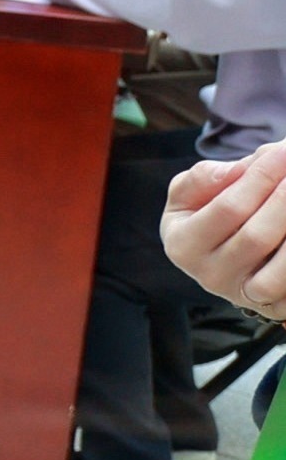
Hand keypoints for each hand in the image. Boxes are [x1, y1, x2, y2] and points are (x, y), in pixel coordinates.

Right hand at [168, 144, 285, 320]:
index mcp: (184, 246)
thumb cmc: (209, 215)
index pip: (228, 208)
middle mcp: (211, 276)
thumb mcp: (189, 193)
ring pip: (280, 270)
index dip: (259, 178)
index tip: (281, 152)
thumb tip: (232, 173)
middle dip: (284, 199)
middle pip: (257, 237)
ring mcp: (244, 296)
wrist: (223, 256)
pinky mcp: (275, 307)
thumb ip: (203, 178)